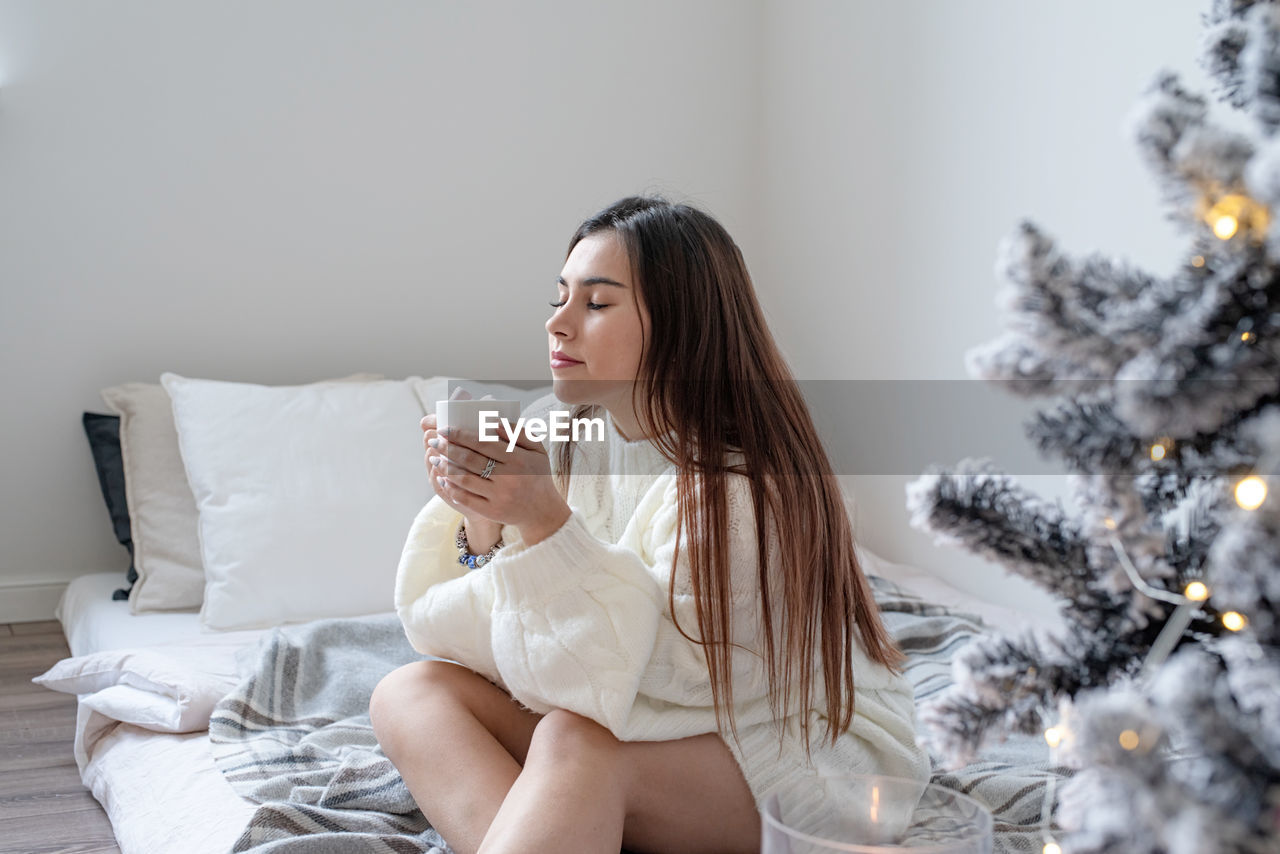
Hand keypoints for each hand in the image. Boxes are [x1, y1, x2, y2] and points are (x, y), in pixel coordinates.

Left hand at [421, 415, 570, 545]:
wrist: (542, 512)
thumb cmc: (537, 475)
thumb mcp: (537, 450)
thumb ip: (519, 433)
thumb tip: (494, 421)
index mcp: (518, 459)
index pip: (483, 443)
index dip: (461, 435)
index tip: (444, 428)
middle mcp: (508, 477)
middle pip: (470, 460)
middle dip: (447, 448)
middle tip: (433, 440)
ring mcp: (499, 496)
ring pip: (464, 479)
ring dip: (445, 467)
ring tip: (433, 458)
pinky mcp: (491, 511)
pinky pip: (465, 498)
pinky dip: (450, 488)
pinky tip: (441, 478)